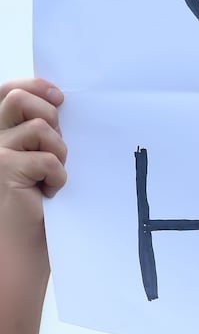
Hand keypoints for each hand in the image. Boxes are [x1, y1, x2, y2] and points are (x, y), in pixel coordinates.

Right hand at [0, 78, 66, 243]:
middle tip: (58, 147)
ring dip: (59, 153)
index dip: (35, 87)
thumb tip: (58, 103)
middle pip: (19, 100)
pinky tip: (50, 193)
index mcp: (0, 133)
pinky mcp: (6, 169)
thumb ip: (42, 131)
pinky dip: (59, 177)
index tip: (59, 97)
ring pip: (40, 128)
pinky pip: (48, 159)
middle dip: (49, 117)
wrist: (24, 246)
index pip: (9, 92)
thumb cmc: (37, 205)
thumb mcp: (41, 160)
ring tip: (52, 177)